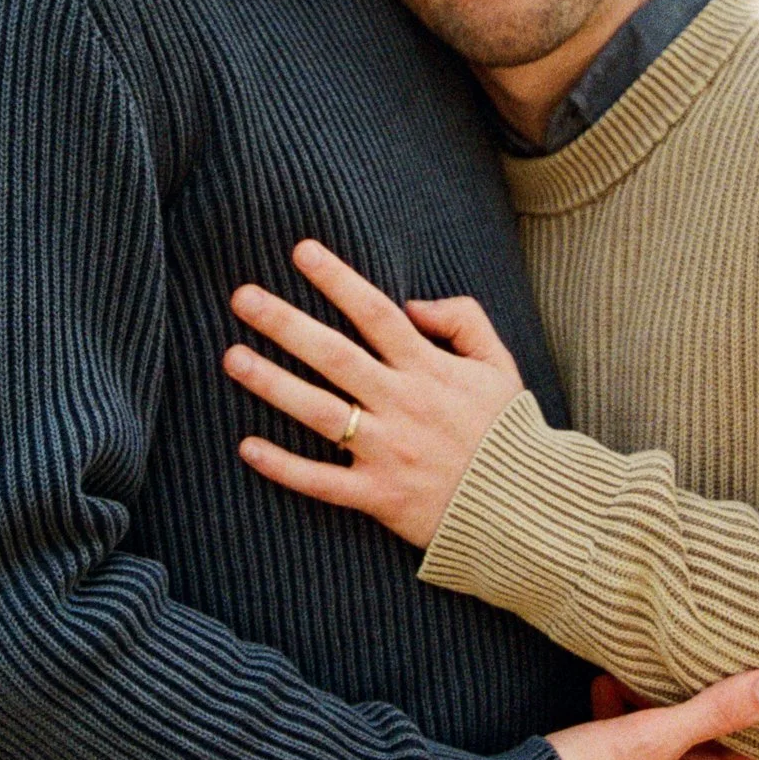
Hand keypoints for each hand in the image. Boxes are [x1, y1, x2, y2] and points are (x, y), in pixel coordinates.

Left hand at [225, 239, 524, 546]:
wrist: (526, 508)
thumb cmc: (507, 432)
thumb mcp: (499, 365)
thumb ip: (463, 321)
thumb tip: (412, 303)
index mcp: (430, 370)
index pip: (376, 314)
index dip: (338, 280)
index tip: (300, 252)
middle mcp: (402, 405)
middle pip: (334, 356)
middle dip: (286, 323)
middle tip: (242, 297)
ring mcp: (387, 452)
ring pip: (319, 413)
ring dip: (272, 384)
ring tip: (232, 358)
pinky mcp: (378, 495)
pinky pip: (322, 481)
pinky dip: (284, 467)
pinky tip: (247, 446)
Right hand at [549, 671, 758, 759]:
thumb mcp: (655, 735)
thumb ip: (717, 710)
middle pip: (707, 749)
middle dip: (700, 706)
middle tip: (694, 666)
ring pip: (664, 748)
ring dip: (653, 710)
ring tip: (630, 675)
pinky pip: (628, 755)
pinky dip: (621, 724)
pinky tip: (601, 694)